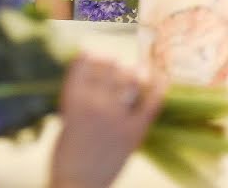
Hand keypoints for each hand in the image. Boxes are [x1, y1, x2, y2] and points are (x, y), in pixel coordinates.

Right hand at [49, 56, 164, 187]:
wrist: (78, 186)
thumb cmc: (65, 155)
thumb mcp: (65, 119)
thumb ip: (78, 98)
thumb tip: (92, 77)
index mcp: (73, 99)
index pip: (85, 63)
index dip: (89, 55)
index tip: (92, 53)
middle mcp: (95, 102)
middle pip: (109, 66)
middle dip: (111, 62)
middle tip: (114, 63)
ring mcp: (116, 117)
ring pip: (130, 79)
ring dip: (132, 71)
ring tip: (135, 69)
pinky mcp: (134, 132)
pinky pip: (151, 103)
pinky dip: (158, 88)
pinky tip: (162, 78)